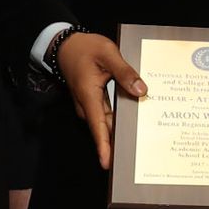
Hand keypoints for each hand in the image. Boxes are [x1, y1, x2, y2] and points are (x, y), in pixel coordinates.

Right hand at [57, 32, 145, 170]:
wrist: (67, 46)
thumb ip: (125, 72)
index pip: (97, 125)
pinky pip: (107, 115)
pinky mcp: (94, 101)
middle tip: (132, 159)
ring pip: (106, 123)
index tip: (107, 163)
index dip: (103, 145)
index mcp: (89, 95)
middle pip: (103, 129)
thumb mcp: (108, 54)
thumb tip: (141, 91)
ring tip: (136, 146)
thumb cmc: (85, 48)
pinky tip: (132, 124)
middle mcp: (87, 104)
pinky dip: (117, 121)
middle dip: (116, 145)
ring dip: (118, 134)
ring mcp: (89, 104)